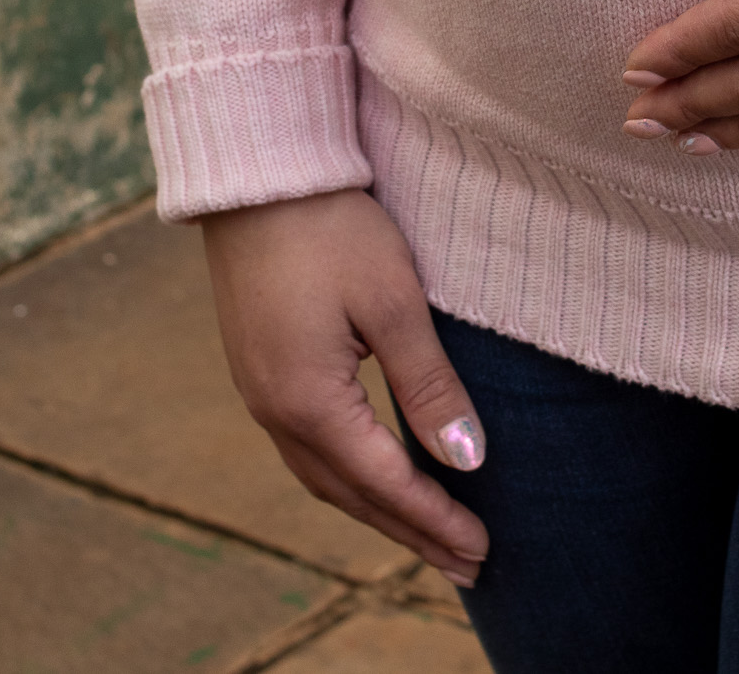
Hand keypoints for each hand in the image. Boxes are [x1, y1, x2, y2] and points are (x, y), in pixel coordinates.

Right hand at [200, 189, 490, 585]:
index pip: (385, 483)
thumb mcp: (393, 302)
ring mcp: (259, 392)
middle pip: (351, 496)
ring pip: (324, 477)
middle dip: (411, 532)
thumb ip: (428, 385)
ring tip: (427, 535)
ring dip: (378, 510)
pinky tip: (374, 476)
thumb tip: (467, 460)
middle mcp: (274, 410)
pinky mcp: (258, 369)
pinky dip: (349, 477)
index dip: (436, 520)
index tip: (483, 550)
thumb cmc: (330, 226)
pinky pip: (307, 449)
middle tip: (466, 565)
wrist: (255, 173)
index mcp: (308, 401)